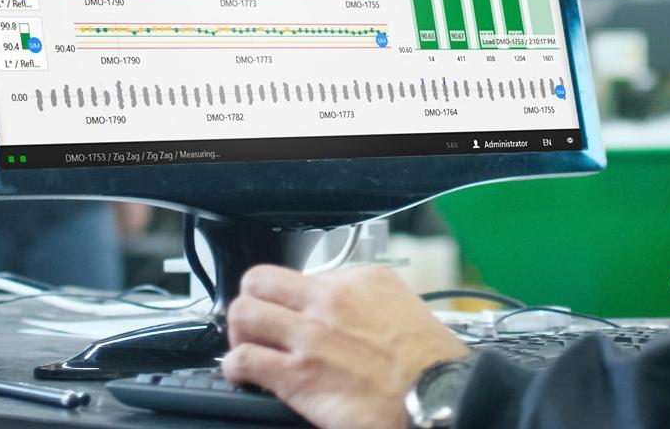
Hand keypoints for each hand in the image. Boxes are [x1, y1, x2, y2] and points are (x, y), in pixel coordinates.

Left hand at [222, 264, 469, 428]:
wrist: (434, 396)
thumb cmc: (427, 361)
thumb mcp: (403, 306)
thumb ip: (367, 300)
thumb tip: (344, 307)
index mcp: (361, 279)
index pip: (305, 272)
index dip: (295, 297)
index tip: (295, 312)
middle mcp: (331, 299)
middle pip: (261, 280)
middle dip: (253, 299)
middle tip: (259, 321)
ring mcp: (311, 335)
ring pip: (244, 313)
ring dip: (239, 331)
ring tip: (247, 345)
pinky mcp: (297, 375)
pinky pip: (244, 359)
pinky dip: (235, 367)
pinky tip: (243, 374)